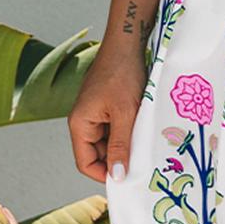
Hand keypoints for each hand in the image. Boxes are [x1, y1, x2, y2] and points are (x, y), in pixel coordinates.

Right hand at [68, 44, 146, 182]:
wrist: (127, 43)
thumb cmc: (123, 75)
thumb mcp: (125, 114)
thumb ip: (120, 146)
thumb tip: (116, 176)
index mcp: (79, 124)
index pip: (85, 163)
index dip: (104, 175)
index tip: (127, 179)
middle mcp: (83, 121)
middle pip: (97, 154)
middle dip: (117, 160)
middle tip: (142, 165)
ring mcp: (94, 114)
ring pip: (108, 142)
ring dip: (124, 146)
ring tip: (144, 146)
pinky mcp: (106, 107)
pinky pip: (114, 129)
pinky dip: (127, 133)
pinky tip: (142, 132)